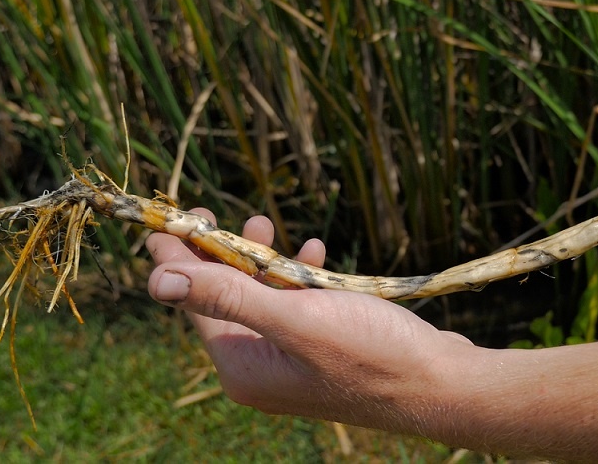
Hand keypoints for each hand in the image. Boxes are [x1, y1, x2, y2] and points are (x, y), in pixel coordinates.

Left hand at [145, 211, 477, 433]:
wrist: (441, 385)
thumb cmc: (372, 354)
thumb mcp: (295, 319)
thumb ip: (227, 297)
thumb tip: (156, 279)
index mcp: (243, 367)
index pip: (194, 303)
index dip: (178, 259)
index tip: (165, 219)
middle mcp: (262, 369)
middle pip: (224, 299)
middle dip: (221, 254)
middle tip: (213, 212)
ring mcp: (294, 361)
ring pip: (262, 298)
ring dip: (261, 259)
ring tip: (265, 221)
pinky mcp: (325, 350)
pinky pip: (296, 306)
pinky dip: (300, 276)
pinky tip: (316, 253)